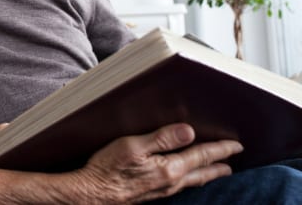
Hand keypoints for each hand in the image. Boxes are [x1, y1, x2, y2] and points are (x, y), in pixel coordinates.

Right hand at [73, 123, 242, 202]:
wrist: (92, 194)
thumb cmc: (108, 169)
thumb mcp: (133, 146)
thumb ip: (162, 138)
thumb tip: (189, 132)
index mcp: (169, 169)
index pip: (201, 156)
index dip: (220, 149)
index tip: (236, 145)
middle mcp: (170, 183)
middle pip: (201, 173)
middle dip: (218, 166)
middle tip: (232, 161)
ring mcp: (161, 191)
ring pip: (192, 182)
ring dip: (206, 174)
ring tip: (215, 171)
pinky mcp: (151, 195)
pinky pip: (180, 187)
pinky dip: (190, 180)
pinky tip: (185, 179)